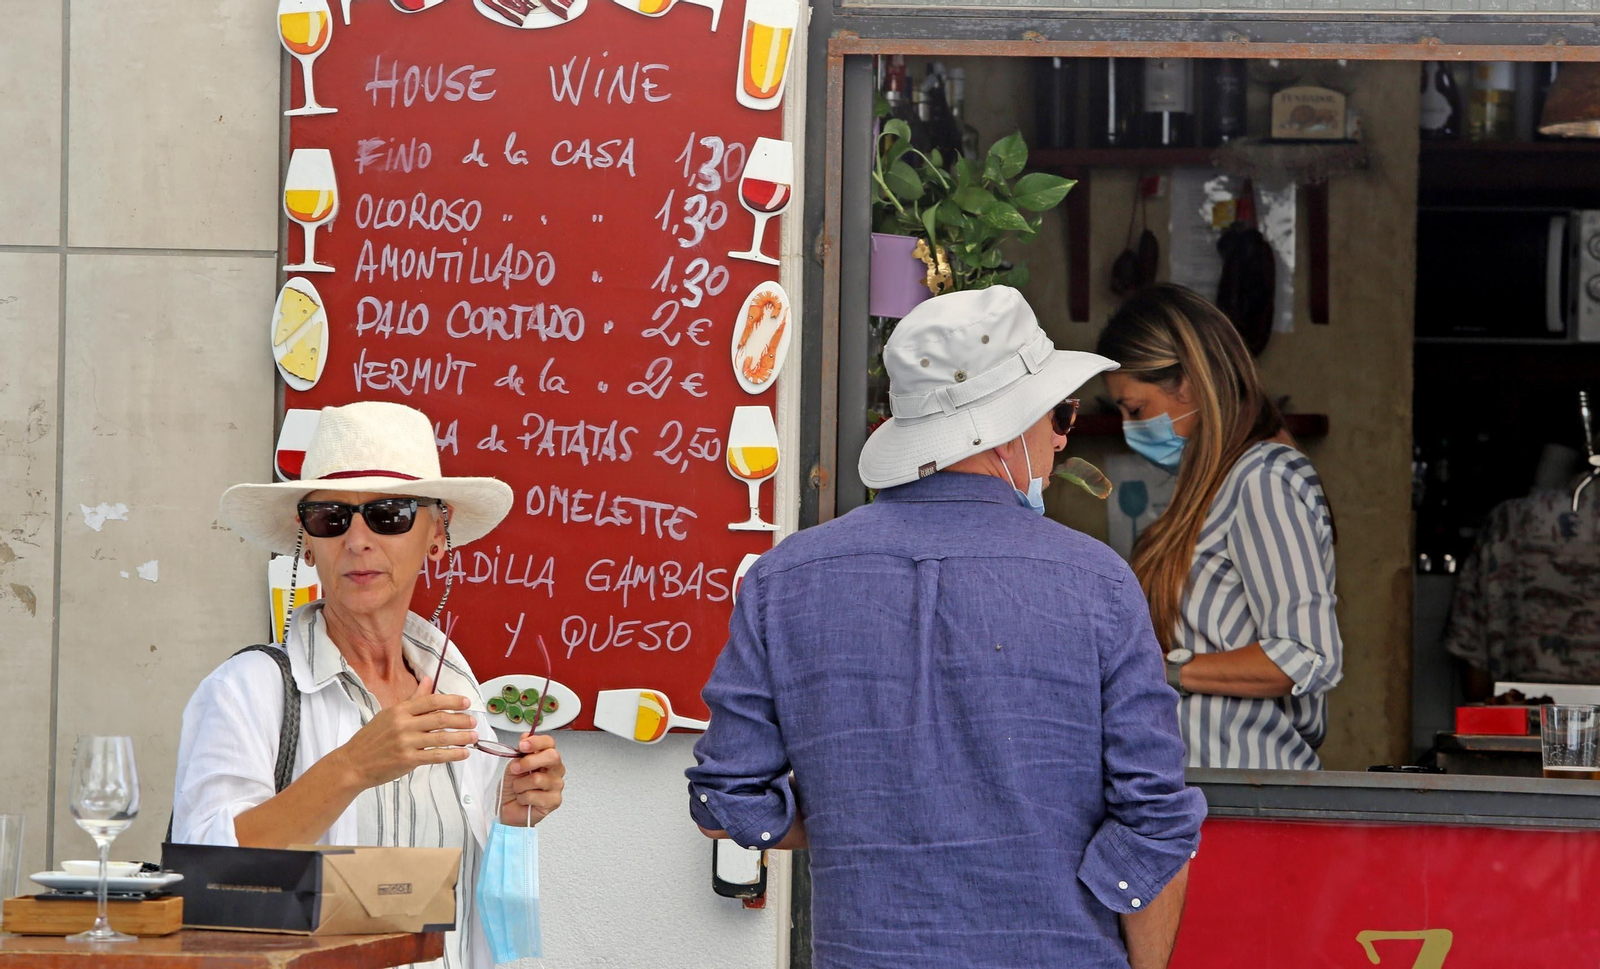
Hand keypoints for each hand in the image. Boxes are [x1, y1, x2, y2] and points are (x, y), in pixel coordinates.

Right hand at [331, 676, 478, 791]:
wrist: (352, 764)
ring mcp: (406, 742)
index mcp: (399, 710)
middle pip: (440, 718)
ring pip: (441, 737)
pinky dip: (453, 754)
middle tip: (474, 721)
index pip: (431, 701)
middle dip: (461, 719)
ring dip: (461, 737)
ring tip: (474, 736)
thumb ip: (412, 699)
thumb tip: (427, 680)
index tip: (466, 702)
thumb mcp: (389, 714)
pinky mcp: (407, 760)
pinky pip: (436, 756)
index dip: (452, 701)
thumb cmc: (371, 739)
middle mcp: (403, 724)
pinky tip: (464, 753)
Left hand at [498, 732, 564, 825]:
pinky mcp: (554, 801)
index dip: (536, 742)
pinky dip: (523, 797)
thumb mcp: (513, 766)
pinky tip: (524, 799)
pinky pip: (535, 795)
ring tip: (518, 789)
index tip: (522, 745)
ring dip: (520, 785)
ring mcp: (557, 785)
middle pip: (552, 756)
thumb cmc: (512, 788)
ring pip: (538, 779)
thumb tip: (526, 736)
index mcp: (547, 758)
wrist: (508, 809)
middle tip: (515, 769)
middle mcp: (555, 770)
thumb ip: (521, 752)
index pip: (549, 743)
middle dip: (529, 762)